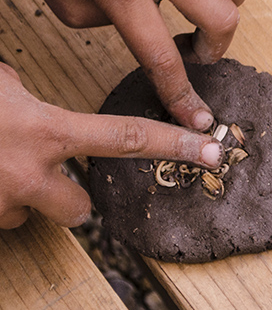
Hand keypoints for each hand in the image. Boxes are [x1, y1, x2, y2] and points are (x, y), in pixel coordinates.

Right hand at [0, 62, 223, 228]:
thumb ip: (22, 91)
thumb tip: (24, 90)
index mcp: (47, 132)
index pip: (127, 138)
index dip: (175, 145)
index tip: (211, 152)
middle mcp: (30, 175)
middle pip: (80, 209)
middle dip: (71, 199)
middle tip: (45, 175)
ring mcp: (4, 204)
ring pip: (34, 216)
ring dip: (24, 199)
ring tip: (0, 171)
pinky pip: (1, 219)